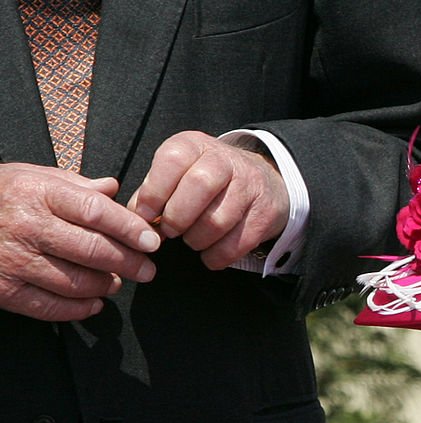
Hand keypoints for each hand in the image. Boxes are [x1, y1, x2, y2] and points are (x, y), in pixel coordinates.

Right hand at [0, 164, 159, 320]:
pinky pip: (53, 307)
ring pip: (78, 283)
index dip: (129, 229)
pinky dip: (81, 309)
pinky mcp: (6, 289)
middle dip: (129, 263)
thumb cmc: (0, 197)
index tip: (152, 241)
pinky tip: (94, 302)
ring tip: (116, 281)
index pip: (95, 211)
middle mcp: (27, 226)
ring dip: (106, 286)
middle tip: (147, 270)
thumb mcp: (32, 177)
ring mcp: (15, 260)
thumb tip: (114, 188)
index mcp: (37, 192)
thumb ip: (76, 186)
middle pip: (93, 251)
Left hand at [128, 131, 289, 270]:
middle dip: (177, 217)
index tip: (145, 215)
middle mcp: (225, 161)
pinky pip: (237, 244)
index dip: (155, 191)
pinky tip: (210, 254)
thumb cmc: (209, 181)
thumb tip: (134, 218)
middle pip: (199, 187)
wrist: (264, 183)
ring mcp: (249, 187)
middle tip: (170, 231)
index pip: (173, 160)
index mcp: (195, 146)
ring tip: (192, 240)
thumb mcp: (179, 172)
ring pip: (218, 220)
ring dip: (197, 240)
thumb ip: (154, 191)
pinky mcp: (264, 215)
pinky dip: (217, 256)